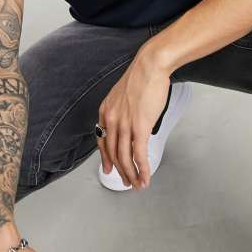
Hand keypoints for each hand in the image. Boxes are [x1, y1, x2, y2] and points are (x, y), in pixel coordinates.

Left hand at [96, 47, 170, 189]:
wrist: (150, 66)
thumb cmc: (141, 77)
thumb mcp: (123, 94)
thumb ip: (122, 110)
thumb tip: (130, 122)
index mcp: (105, 111)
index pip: (102, 140)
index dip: (106, 158)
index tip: (109, 168)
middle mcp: (111, 119)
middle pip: (112, 153)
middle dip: (120, 171)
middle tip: (126, 182)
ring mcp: (124, 124)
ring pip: (124, 157)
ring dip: (131, 174)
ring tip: (137, 184)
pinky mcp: (140, 127)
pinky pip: (139, 154)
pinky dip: (142, 169)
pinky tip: (145, 177)